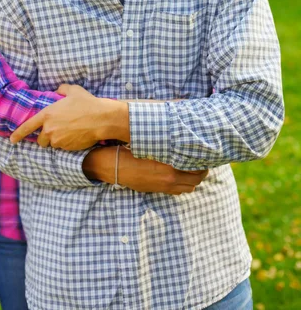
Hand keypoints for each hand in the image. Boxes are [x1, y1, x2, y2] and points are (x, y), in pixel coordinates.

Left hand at [10, 84, 127, 149]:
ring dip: (57, 140)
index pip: (28, 126)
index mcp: (47, 114)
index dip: (18, 134)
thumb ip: (61, 89)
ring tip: (70, 131)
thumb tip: (57, 91)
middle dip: (46, 137)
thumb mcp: (73, 90)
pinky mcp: (67, 148)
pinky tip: (76, 136)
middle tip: (58, 129)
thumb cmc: (86, 103)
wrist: (100, 119)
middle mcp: (49, 129)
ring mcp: (58, 140)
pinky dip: (66, 144)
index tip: (11, 140)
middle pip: (41, 139)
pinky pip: (63, 148)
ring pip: (52, 144)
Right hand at [83, 146, 207, 194]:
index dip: (203, 162)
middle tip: (202, 160)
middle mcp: (169, 181)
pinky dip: (183, 184)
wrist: (113, 166)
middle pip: (196, 181)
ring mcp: (163, 187)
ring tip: (193, 167)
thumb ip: (167, 140)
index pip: (196, 170)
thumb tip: (179, 125)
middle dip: (201, 171)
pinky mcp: (157, 190)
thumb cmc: (130, 150)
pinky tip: (180, 173)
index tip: (204, 153)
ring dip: (193, 179)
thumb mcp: (150, 143)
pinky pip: (178, 191)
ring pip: (188, 188)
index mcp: (169, 169)